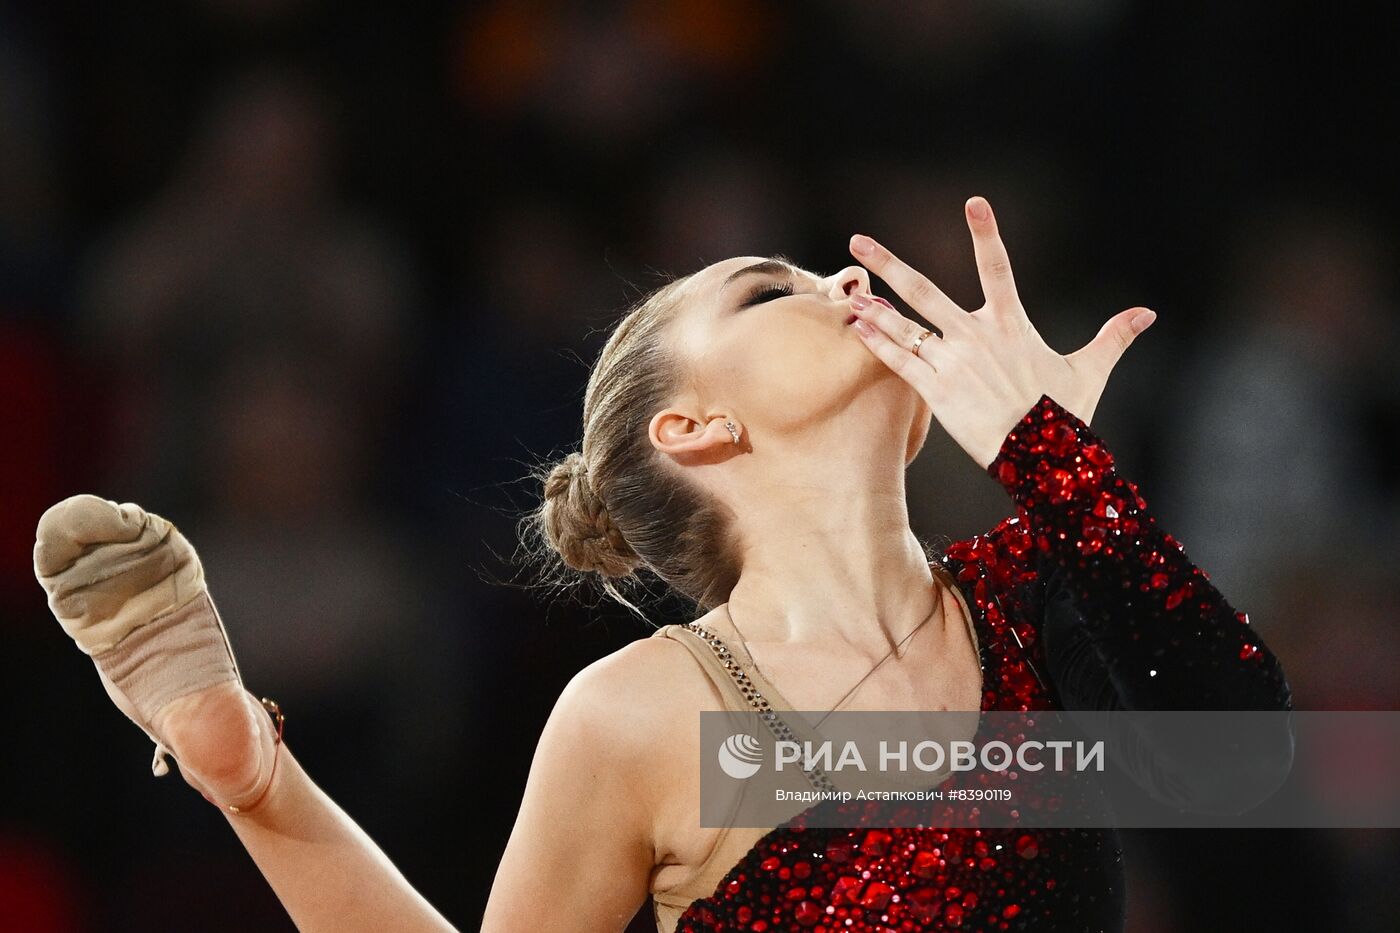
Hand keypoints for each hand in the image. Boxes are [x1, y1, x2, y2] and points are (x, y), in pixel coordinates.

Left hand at [846, 195, 1155, 469]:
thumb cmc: (1066, 415)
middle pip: (925, 290)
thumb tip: (1148, 314)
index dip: (987, 233)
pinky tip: (859, 326)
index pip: (998, 267)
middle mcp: (975, 337)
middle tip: (859, 240)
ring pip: (904, 326)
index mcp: (1011, 325)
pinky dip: (879, 343)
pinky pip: (900, 362)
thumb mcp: (1090, 371)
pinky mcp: (937, 393)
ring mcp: (952, 363)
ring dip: (874, 306)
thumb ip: (1113, 337)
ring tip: (849, 289)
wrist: (1043, 460)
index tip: (974, 202)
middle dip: (889, 263)